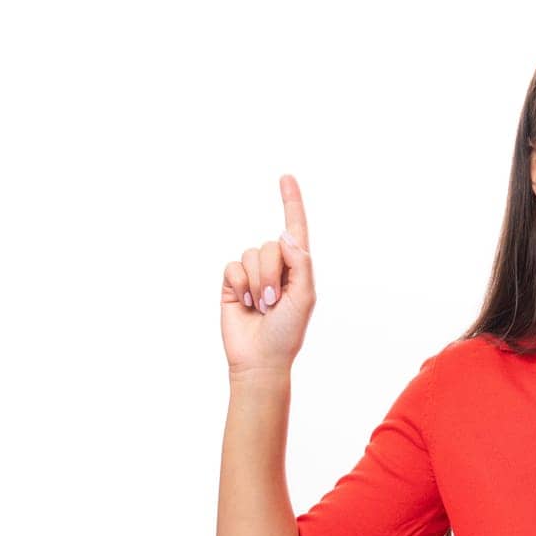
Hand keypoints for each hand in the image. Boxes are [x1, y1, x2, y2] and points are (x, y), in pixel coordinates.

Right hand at [220, 174, 317, 375]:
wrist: (260, 358)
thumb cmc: (287, 332)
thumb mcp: (304, 297)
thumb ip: (301, 264)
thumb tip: (286, 234)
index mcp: (298, 268)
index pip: (295, 229)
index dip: (291, 203)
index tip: (286, 177)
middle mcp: (276, 266)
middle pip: (271, 245)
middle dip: (273, 274)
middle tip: (274, 302)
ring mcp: (252, 273)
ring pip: (251, 255)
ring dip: (257, 283)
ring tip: (261, 306)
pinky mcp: (231, 281)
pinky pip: (232, 266)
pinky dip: (239, 285)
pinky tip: (244, 304)